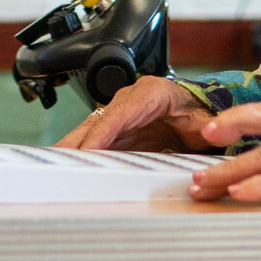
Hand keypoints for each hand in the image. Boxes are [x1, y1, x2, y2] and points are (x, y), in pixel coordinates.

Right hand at [57, 75, 218, 152]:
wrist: (198, 108)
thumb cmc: (200, 112)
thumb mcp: (206, 121)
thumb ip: (208, 128)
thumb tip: (209, 133)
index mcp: (150, 94)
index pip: (119, 115)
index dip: (100, 134)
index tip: (86, 152)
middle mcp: (128, 100)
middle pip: (96, 122)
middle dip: (75, 142)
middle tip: (54, 162)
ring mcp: (119, 114)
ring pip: (90, 131)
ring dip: (72, 149)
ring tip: (52, 167)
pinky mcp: (116, 129)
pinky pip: (94, 140)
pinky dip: (80, 153)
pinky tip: (67, 166)